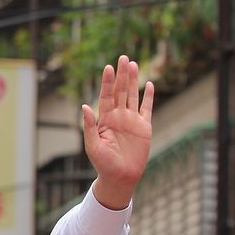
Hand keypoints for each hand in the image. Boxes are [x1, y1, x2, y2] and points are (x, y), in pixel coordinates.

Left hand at [82, 55, 153, 209]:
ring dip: (133, 80)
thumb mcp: (92, 146)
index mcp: (105, 120)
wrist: (120, 177)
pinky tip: (149, 84)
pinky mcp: (144, 127)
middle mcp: (118, 117)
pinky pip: (147, 109)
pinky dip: (148, 97)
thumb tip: (84, 106)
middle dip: (121, 75)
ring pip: (133, 96)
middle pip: (120, 91)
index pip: (106, 96)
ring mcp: (131, 121)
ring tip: (133, 64)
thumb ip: (88, 126)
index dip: (107, 82)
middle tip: (123, 57)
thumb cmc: (103, 164)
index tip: (108, 67)